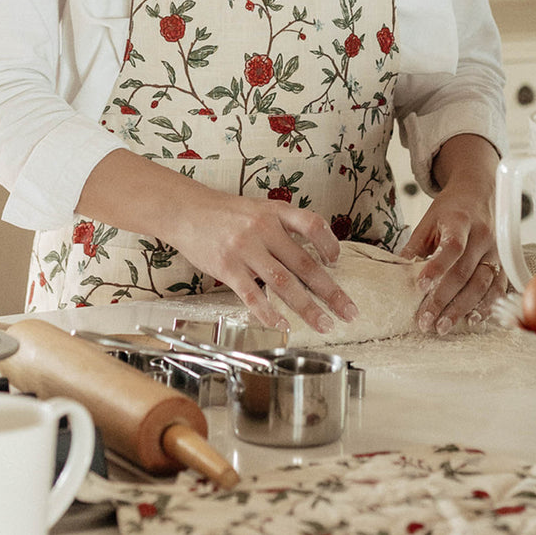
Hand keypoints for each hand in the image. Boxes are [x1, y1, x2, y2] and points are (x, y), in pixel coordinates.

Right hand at [168, 185, 359, 334]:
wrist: (187, 211)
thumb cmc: (228, 213)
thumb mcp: (260, 209)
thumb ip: (285, 226)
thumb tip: (315, 255)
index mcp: (275, 212)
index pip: (312, 224)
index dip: (329, 244)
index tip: (337, 262)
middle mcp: (263, 229)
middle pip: (304, 263)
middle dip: (329, 290)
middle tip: (348, 311)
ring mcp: (245, 249)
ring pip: (283, 283)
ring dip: (306, 307)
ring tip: (324, 323)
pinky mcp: (226, 267)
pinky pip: (252, 295)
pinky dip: (269, 313)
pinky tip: (282, 325)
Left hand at [399, 134, 505, 334]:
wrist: (480, 193)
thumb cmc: (451, 209)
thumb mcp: (428, 219)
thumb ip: (415, 245)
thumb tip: (396, 274)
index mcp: (460, 222)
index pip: (451, 247)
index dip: (436, 268)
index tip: (420, 288)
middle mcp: (482, 237)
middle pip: (464, 273)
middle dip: (444, 300)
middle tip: (426, 321)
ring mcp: (496, 251)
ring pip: (482, 285)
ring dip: (462, 309)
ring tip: (443, 326)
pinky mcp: (504, 262)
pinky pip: (498, 288)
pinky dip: (487, 306)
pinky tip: (473, 320)